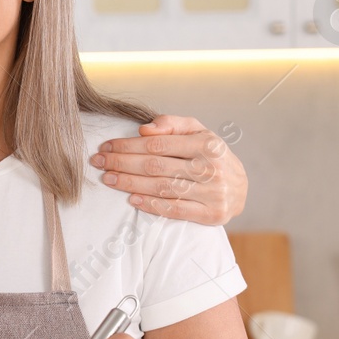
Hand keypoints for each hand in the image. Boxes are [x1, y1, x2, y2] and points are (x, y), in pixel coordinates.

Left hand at [91, 115, 245, 225]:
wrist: (240, 188)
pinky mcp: (211, 214)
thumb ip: (172, 124)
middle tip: (98, 162)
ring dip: (129, 184)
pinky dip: (150, 205)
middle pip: (155, 166)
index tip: (106, 146)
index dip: (128, 145)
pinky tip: (131, 199)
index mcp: (207, 144)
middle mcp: (211, 168)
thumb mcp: (198, 132)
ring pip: (161, 188)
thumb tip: (143, 130)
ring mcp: (212, 193)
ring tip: (108, 179)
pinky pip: (174, 210)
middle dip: (122, 163)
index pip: (158, 144)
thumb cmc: (211, 156)